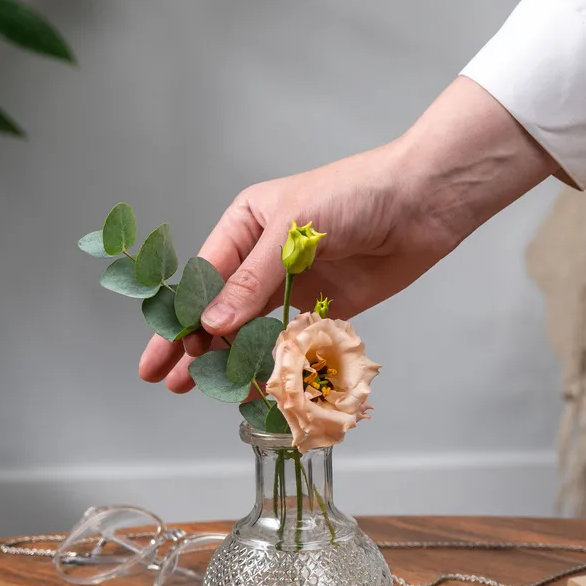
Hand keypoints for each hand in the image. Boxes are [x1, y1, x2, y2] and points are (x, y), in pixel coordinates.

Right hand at [139, 78, 555, 391]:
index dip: (179, 315)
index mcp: (246, 225)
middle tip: (170, 381)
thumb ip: (253, 280)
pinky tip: (258, 385)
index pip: (203, 277)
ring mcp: (295, 285)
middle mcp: (265, 258)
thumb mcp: (293, 228)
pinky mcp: (326, 309)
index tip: (162, 350)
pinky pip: (292, 341)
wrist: (423, 203)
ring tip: (209, 391)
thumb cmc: (356, 194)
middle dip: (194, 345)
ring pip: (253, 330)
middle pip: (221, 309)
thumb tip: (213, 323)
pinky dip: (275, 364)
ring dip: (233, 360)